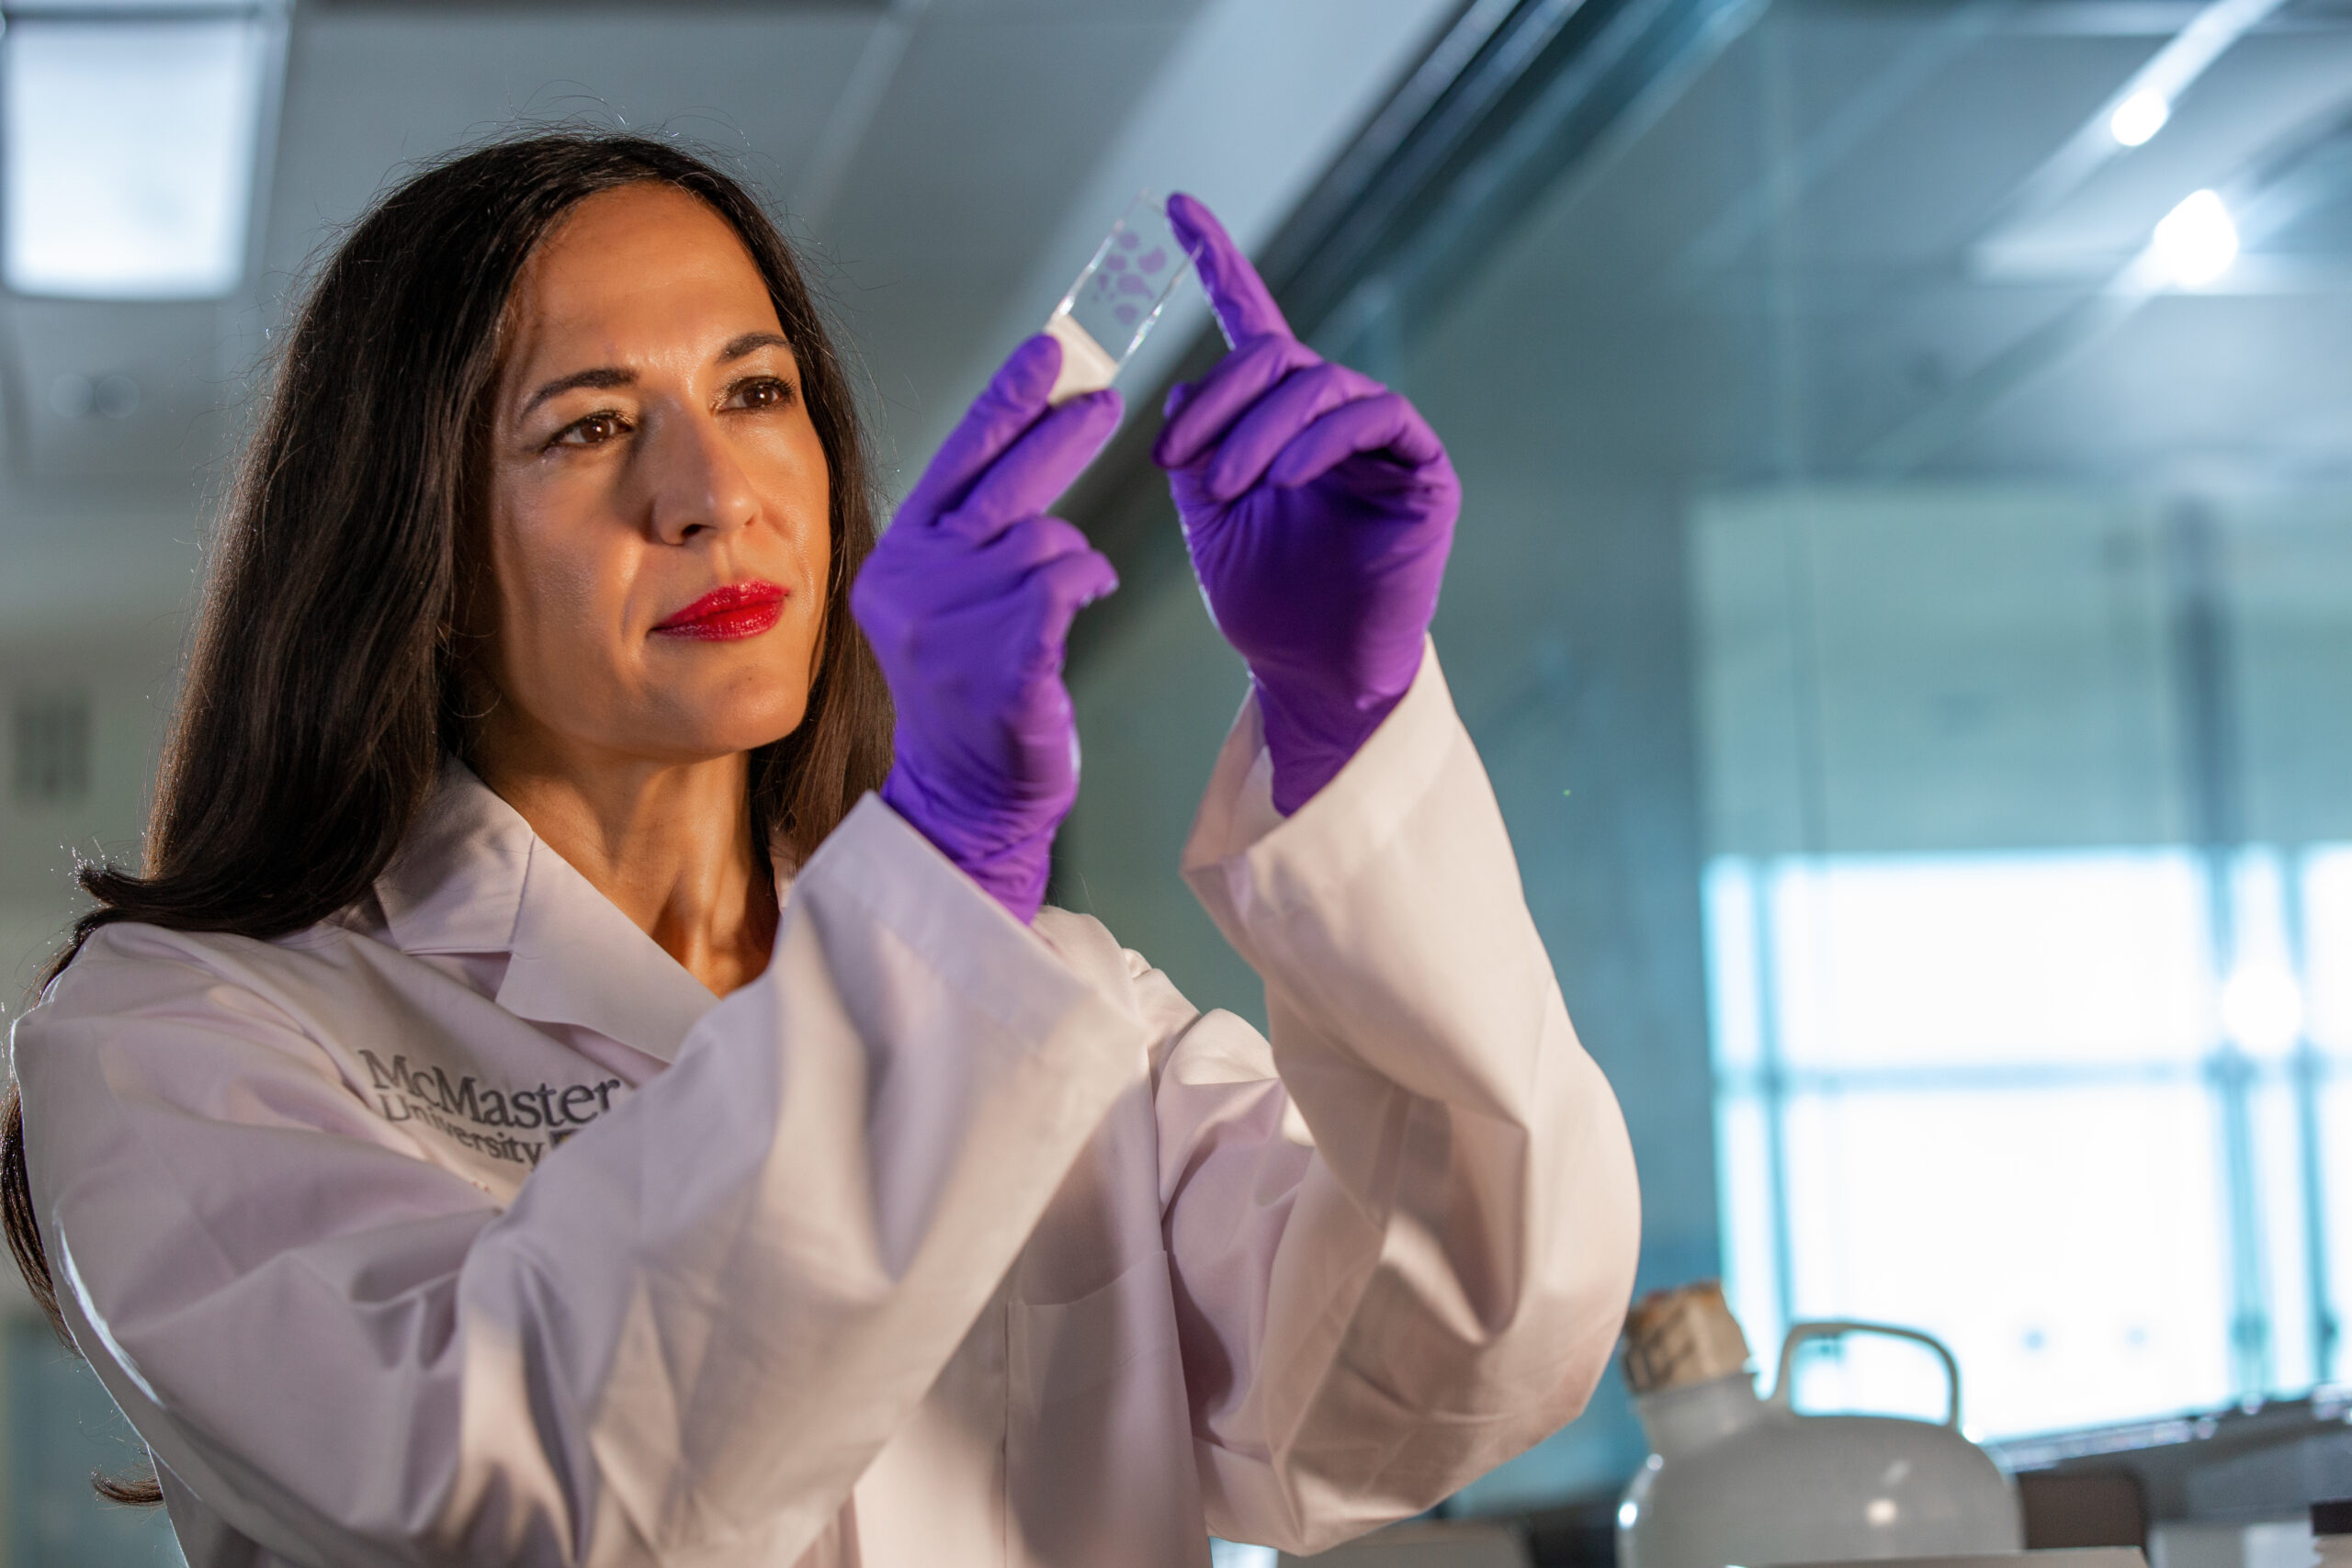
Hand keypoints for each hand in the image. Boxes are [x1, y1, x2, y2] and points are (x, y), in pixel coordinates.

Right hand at [850, 335, 1120, 922]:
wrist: (965, 799)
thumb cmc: (971, 698)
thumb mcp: (946, 604)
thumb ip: (969, 537)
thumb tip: (1026, 445)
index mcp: (896, 560)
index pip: (955, 461)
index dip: (1005, 401)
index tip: (1046, 351)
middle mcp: (914, 582)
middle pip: (1004, 483)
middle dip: (1061, 435)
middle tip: (1107, 402)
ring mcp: (952, 623)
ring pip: (1048, 540)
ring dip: (1072, 562)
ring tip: (1062, 602)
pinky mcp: (1000, 658)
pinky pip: (1069, 581)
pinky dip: (1089, 583)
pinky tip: (1087, 599)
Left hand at [1153, 193, 1458, 815]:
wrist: (1315, 676)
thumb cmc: (1264, 604)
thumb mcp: (1208, 522)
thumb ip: (1195, 453)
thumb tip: (1182, 389)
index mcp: (1280, 420)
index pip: (1252, 321)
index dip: (1217, 262)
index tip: (1176, 206)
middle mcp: (1333, 417)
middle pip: (1276, 359)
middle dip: (1217, 399)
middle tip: (1172, 459)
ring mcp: (1382, 439)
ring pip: (1318, 386)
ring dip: (1259, 429)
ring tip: (1224, 488)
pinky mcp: (1422, 470)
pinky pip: (1375, 418)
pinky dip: (1322, 440)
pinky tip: (1288, 477)